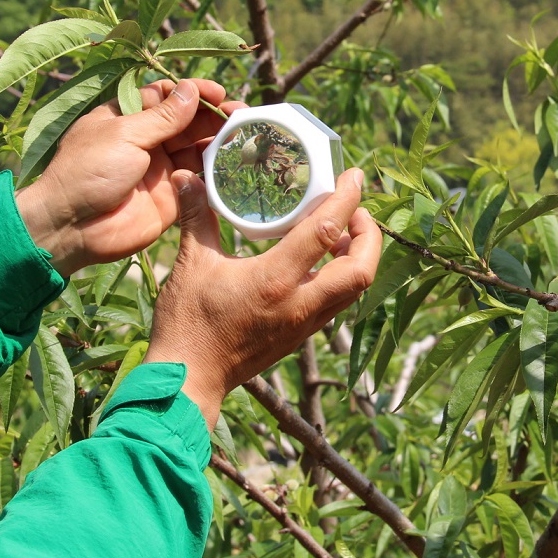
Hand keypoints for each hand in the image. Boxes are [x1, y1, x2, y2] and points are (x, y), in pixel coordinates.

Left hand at [15, 78, 242, 274]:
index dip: (193, 92)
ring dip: (220, 141)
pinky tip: (235, 163)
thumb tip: (192, 89)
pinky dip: (217, 171)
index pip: (167, 96)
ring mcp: (160, 169)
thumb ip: (162, 116)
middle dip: (214, 115)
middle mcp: (147, 141)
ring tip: (245, 135)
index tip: (218, 91)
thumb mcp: (124, 135)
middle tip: (241, 114)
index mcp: (128, 117)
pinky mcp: (172, 196)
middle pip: (188, 121)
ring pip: (197, 148)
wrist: (73, 227)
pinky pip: (199, 179)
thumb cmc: (88, 172)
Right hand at [145, 167, 381, 426]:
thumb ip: (196, 216)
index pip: (325, 232)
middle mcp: (299, 304)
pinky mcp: (300, 337)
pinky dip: (341, 278)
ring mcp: (304, 324)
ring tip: (341, 233)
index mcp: (275, 280)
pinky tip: (320, 263)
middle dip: (369, 235)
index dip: (346, 200)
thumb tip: (188, 177)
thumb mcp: (192, 264)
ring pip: (354, 290)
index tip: (354, 176)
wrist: (188, 380)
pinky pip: (336, 303)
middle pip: (361, 270)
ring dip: (358, 258)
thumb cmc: (188, 324)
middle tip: (355, 211)